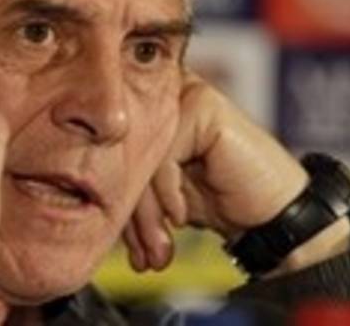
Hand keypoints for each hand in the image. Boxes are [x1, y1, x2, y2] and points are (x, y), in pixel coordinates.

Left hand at [124, 71, 312, 271]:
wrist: (274, 216)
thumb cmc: (217, 202)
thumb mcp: (161, 195)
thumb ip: (128, 182)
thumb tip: (76, 195)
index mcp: (149, 109)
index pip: (111, 151)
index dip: (116, 200)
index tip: (128, 245)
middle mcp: (163, 95)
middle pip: (122, 154)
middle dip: (131, 213)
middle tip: (144, 255)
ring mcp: (184, 94)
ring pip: (140, 157)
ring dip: (147, 213)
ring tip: (159, 248)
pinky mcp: (201, 105)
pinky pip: (163, 157)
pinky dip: (168, 194)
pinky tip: (182, 215)